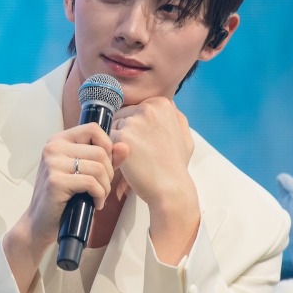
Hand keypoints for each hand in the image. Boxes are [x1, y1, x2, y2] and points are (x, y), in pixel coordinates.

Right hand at [3, 122, 114, 290]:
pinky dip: (99, 196)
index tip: (105, 166)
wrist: (39, 223)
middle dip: (109, 173)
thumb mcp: (84, 173)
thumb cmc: (63, 198)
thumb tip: (124, 147)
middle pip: (100, 151)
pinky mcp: (55, 181)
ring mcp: (52, 163)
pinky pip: (91, 183)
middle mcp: (53, 147)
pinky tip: (95, 204)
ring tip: (99, 197)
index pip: (93, 129)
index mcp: (58, 140)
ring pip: (98, 168)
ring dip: (105, 187)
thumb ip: (105, 159)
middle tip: (103, 189)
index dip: (107, 146)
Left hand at [110, 97, 199, 265]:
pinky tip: (126, 163)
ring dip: (118, 142)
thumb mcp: (184, 136)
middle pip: (123, 116)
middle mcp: (148, 108)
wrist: (170, 188)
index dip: (137, 127)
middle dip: (126, 133)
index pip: (136, 109)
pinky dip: (113, 152)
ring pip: (114, 128)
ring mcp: (134, 121)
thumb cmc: (176, 165)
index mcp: (162, 104)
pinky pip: (108, 140)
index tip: (144, 141)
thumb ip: (176, 118)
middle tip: (139, 152)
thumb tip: (169, 106)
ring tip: (134, 158)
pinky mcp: (122, 136)